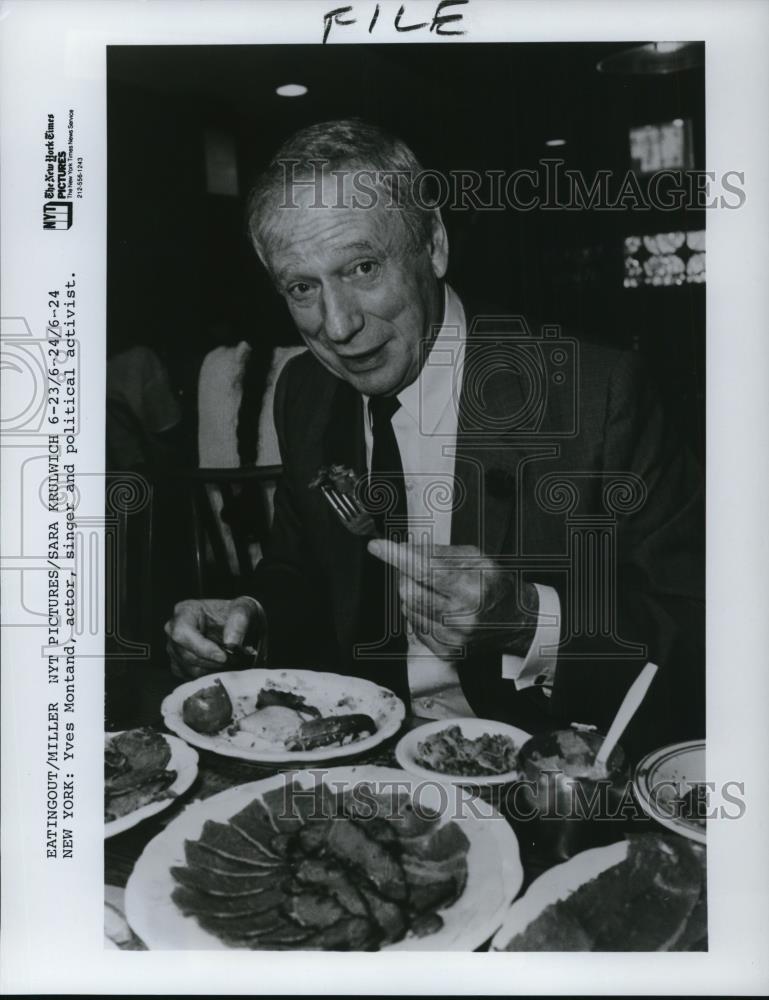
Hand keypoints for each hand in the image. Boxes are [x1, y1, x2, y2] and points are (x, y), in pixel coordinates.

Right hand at [164, 596, 262, 678]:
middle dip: (213, 661)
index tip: (224, 656)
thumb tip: (231, 643)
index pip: (183, 633)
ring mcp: (174, 648)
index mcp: (185, 610)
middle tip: (235, 659)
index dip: (202, 648)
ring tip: (232, 661)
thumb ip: (239, 622)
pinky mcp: (178, 663)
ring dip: (214, 669)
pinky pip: (192, 676)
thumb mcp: (243, 609)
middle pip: (187, 654)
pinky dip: (210, 674)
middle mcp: (173, 629)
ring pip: (190, 668)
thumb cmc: (235, 613)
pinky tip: (222, 665)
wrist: (235, 624)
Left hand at [367, 540, 537, 658]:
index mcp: (471, 589)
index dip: (398, 557)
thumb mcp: (475, 559)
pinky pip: (413, 625)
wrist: (514, 621)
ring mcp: (452, 638)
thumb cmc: (494, 586)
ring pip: (407, 607)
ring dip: (414, 595)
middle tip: (423, 570)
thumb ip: (439, 553)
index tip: (377, 546)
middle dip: (409, 575)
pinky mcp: (445, 651)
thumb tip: (405, 549)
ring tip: (437, 592)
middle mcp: (461, 617)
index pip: (425, 570)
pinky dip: (420, 613)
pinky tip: (439, 609)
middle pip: (409, 590)